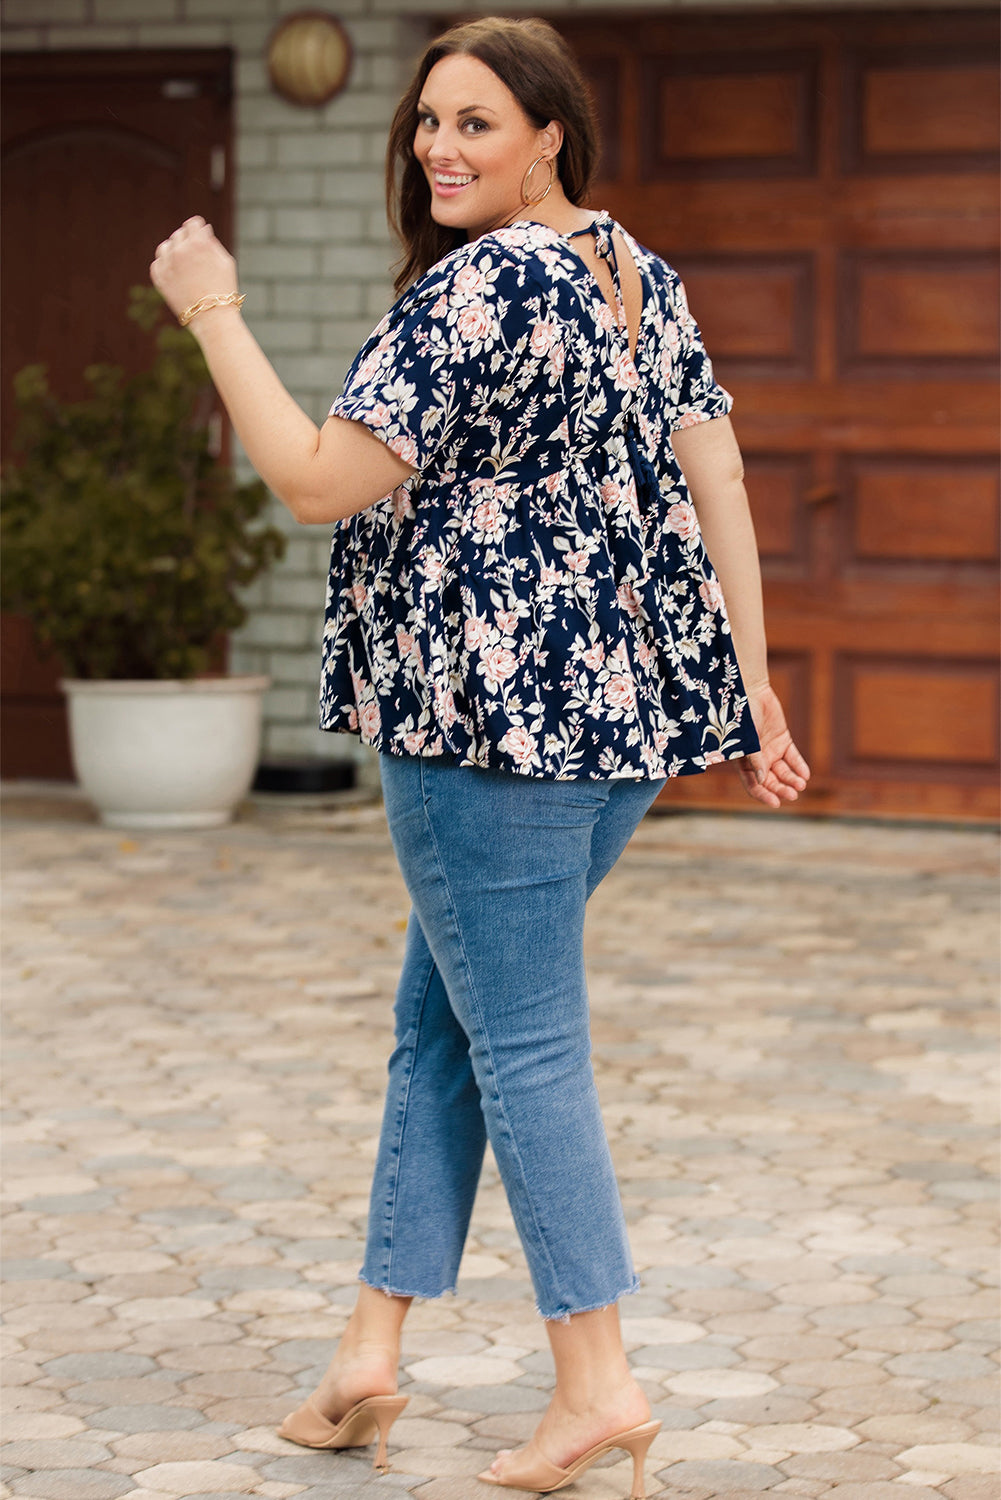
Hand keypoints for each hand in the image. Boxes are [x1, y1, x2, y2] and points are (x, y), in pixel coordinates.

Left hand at [149, 216, 237, 324]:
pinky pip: (158, 263)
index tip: (200, 233)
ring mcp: (168, 264)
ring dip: (173, 251)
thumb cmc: (224, 290)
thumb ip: (212, 242)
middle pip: (179, 234)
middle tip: (195, 255)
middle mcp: (180, 250)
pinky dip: (165, 265)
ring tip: (183, 263)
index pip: (193, 223)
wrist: (212, 317)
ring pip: (165, 247)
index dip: (198, 228)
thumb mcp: (226, 262)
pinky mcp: (160, 278)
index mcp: (198, 243)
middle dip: (187, 241)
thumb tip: (203, 230)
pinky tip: (176, 273)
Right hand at [735, 682, 810, 809]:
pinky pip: (793, 757)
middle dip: (781, 789)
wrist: (751, 692)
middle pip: (771, 781)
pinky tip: (806, 775)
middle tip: (794, 794)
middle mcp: (757, 759)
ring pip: (783, 771)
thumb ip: (755, 759)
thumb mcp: (746, 740)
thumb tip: (762, 779)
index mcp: (744, 762)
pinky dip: (799, 766)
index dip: (764, 795)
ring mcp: (771, 750)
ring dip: (792, 779)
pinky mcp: (782, 740)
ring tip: (801, 784)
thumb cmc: (742, 716)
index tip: (776, 803)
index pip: (753, 785)